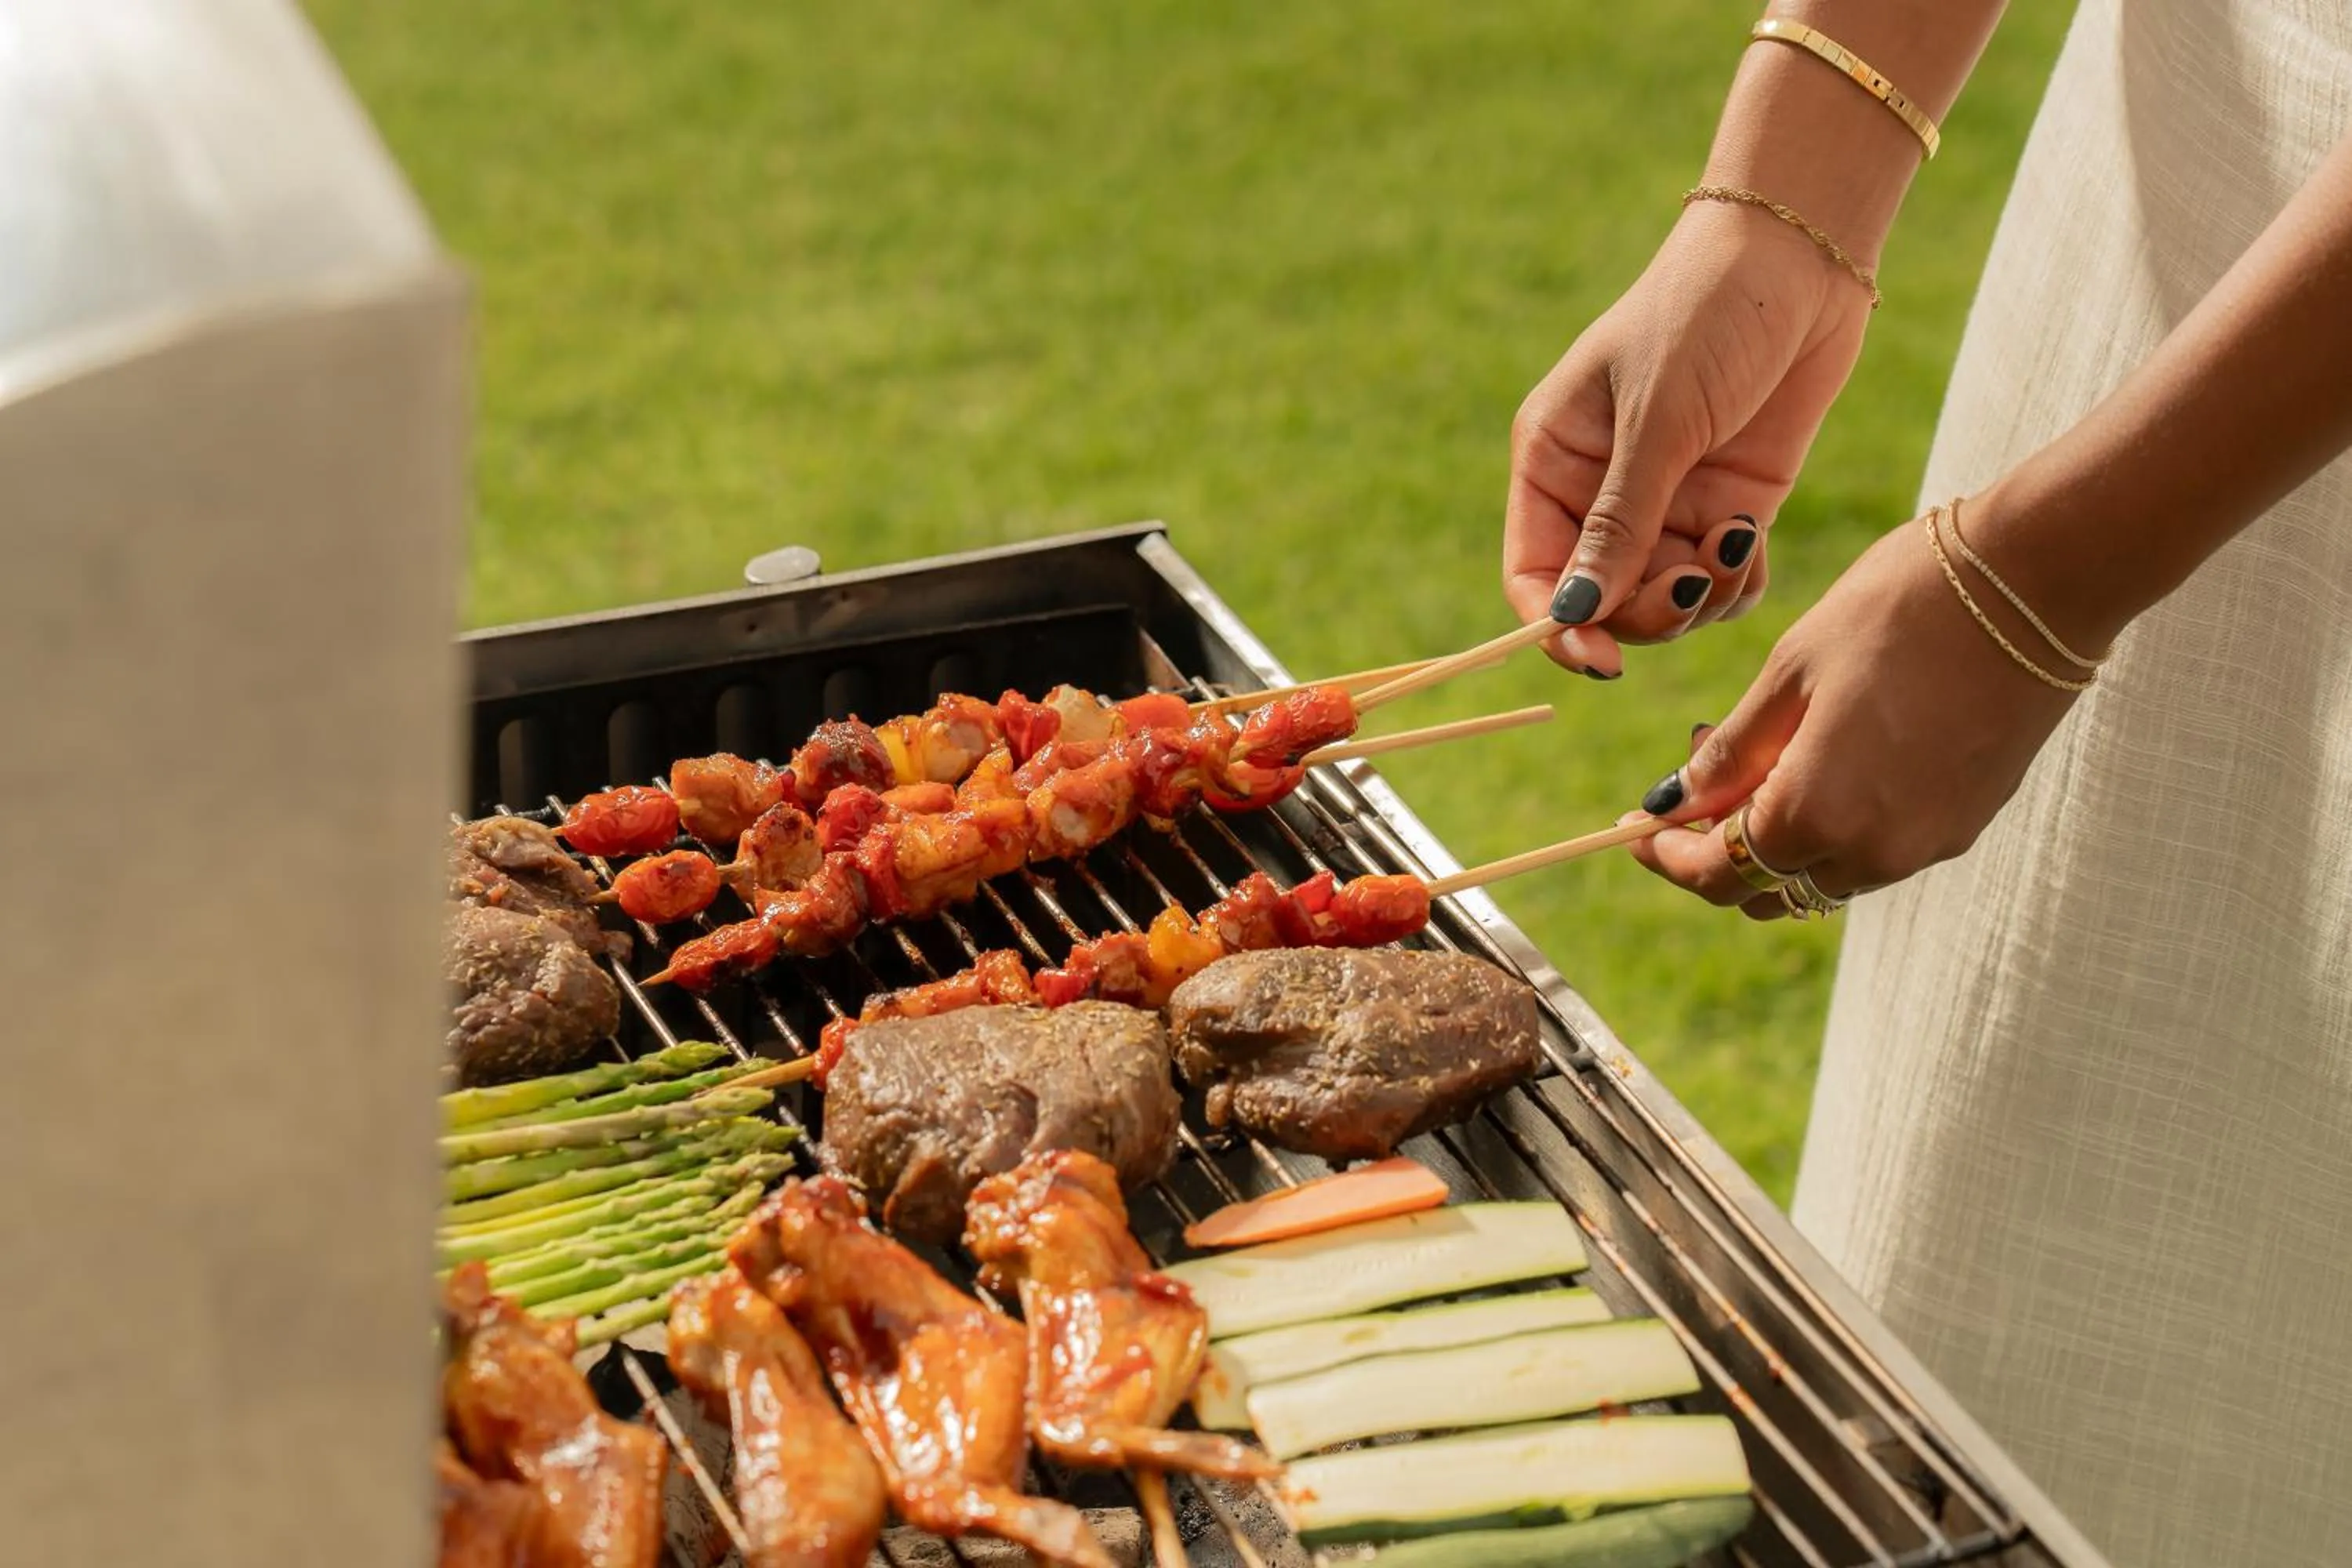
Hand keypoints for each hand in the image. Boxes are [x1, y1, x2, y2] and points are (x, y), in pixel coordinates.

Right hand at [1503, 200, 1874, 674]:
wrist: (1801, 260)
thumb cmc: (1706, 314)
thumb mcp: (1658, 418)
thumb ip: (1619, 522)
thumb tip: (1575, 615)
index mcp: (1554, 461)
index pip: (1534, 573)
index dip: (1558, 626)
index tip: (1600, 661)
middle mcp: (1601, 493)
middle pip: (1601, 601)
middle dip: (1643, 611)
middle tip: (1688, 584)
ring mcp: (1667, 503)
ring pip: (1663, 604)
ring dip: (1697, 599)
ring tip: (1732, 547)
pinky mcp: (1727, 507)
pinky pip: (1717, 586)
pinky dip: (1734, 585)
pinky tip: (1750, 543)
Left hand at [1622, 506, 2082, 914]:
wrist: (2038, 582)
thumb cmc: (1899, 609)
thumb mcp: (1790, 673)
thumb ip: (1731, 752)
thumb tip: (1674, 800)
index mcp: (1816, 815)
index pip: (1719, 875)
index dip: (1669, 857)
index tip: (1637, 829)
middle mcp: (1874, 851)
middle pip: (1769, 887)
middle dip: (1718, 848)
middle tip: (1696, 779)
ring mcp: (1927, 844)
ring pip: (1824, 873)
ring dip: (1779, 837)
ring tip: (1761, 754)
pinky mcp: (1966, 823)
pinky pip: (1877, 849)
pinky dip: (1835, 824)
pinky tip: (1823, 757)